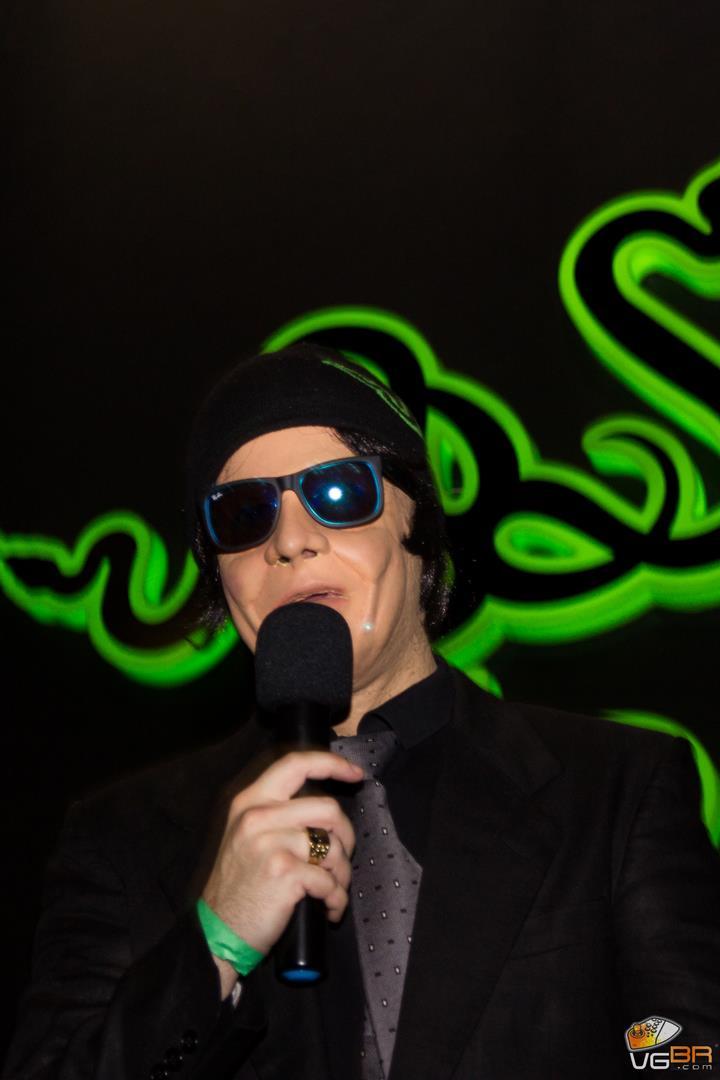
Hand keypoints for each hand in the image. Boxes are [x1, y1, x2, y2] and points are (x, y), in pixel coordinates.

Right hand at [201, 751, 362, 959]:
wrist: (219, 930)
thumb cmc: (239, 885)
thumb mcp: (246, 834)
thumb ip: (277, 812)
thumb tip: (324, 807)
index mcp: (250, 801)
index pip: (296, 764)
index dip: (331, 764)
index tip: (356, 773)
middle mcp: (259, 816)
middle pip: (328, 808)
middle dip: (347, 836)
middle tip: (342, 858)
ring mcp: (272, 843)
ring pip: (334, 847)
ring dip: (342, 874)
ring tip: (332, 890)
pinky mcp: (285, 873)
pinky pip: (330, 881)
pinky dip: (337, 899)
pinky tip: (329, 909)